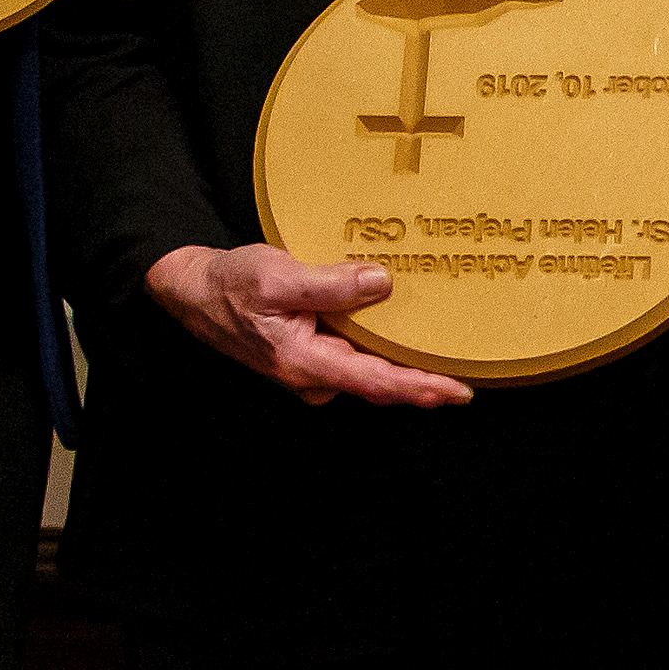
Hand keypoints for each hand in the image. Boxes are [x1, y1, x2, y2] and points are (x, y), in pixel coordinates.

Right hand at [142, 239, 467, 409]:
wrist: (196, 292)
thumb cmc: (233, 285)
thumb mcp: (279, 276)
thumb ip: (330, 285)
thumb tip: (381, 284)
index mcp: (306, 363)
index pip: (375, 382)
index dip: (419, 388)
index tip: (458, 392)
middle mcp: (314, 376)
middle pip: (381, 382)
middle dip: (424, 380)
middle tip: (471, 371)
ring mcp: (314, 369)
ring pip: (370, 369)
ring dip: (404, 362)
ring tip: (449, 352)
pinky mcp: (314, 355)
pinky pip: (357, 355)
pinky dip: (383, 347)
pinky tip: (406, 332)